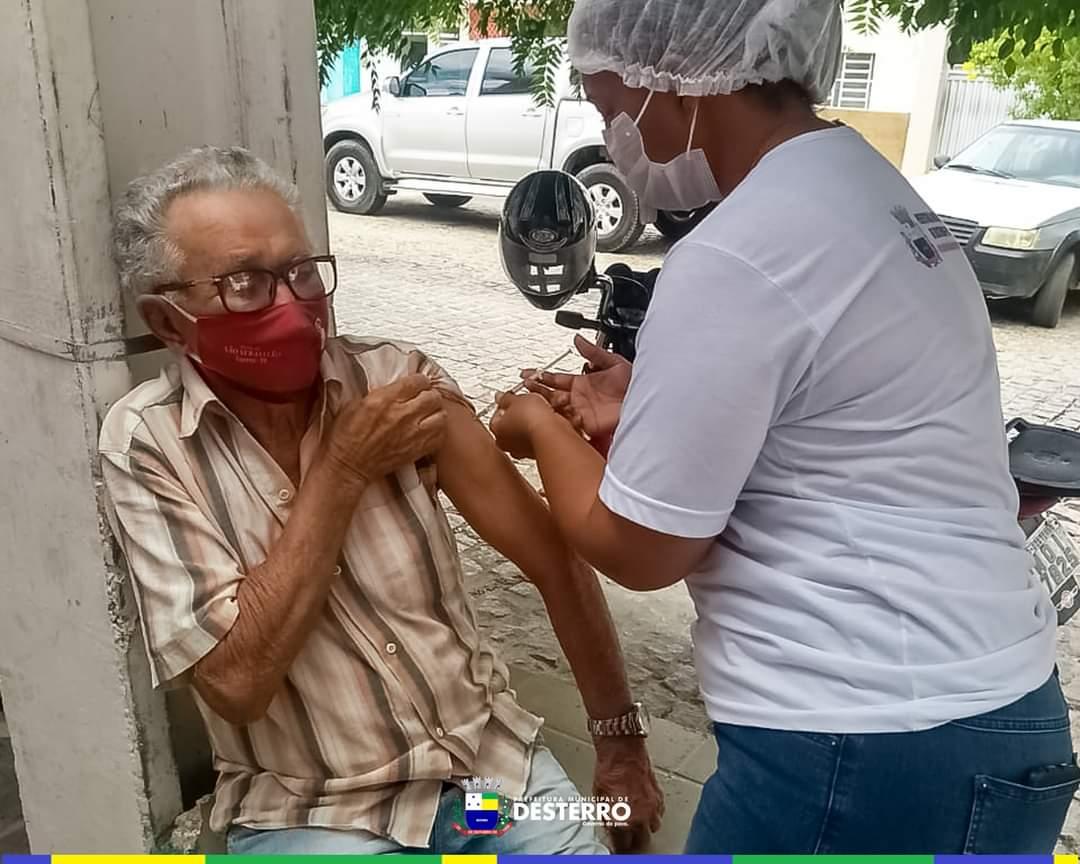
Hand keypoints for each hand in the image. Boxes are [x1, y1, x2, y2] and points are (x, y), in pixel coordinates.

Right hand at [324, 374, 446, 486]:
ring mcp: (412, 434)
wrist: (348, 465)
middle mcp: (402, 415)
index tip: (417, 384)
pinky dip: (437, 431)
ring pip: (441, 415)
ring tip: (427, 414)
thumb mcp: (356, 403)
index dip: (419, 381)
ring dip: (436, 412)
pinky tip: (428, 430)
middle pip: (433, 396)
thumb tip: (396, 385)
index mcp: (385, 400)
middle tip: (423, 398)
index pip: (417, 381)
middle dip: (429, 395)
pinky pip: (440, 436)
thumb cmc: (346, 437)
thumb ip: (381, 392)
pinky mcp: (417, 450)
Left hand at [489, 392, 554, 459]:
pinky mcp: (536, 453)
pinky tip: (546, 423)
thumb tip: (500, 396)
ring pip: (522, 434)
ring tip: (539, 413)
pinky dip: (539, 432)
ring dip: (528, 424)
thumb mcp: (518, 399)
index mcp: (496, 429)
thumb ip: (506, 398)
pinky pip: (535, 439)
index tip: (512, 399)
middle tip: (525, 406)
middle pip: (508, 426)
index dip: (505, 405)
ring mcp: (521, 450)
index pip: (496, 415)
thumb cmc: (532, 419)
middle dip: (516, 416)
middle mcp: (506, 443)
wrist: (551, 434)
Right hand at [522, 335, 630, 439]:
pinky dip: (554, 418)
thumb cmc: (634, 387)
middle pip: (549, 393)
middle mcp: (578, 398)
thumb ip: (594, 352)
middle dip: (534, 388)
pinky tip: (543, 414)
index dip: (541, 375)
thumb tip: (578, 340)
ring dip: (540, 402)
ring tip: (527, 397)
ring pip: (553, 407)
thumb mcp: (614, 363)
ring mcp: (579, 412)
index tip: (528, 372)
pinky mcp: (584, 425)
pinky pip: (564, 422)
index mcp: (582, 383)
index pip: (555, 379)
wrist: (645, 404)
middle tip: (521, 384)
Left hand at [592, 736, 663, 852]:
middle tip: (627, 838)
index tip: (616, 846)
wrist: (621, 751)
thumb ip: (607, 818)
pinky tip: (644, 808)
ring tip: (636, 822)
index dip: (618, 847)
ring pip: (653, 828)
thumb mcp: (599, 799)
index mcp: (623, 822)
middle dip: (633, 842)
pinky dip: (653, 813)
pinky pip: (659, 813)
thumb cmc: (609, 770)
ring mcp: (652, 808)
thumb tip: (610, 826)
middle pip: (641, 842)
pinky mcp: (660, 797)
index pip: (622, 846)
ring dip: (645, 828)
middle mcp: (640, 818)